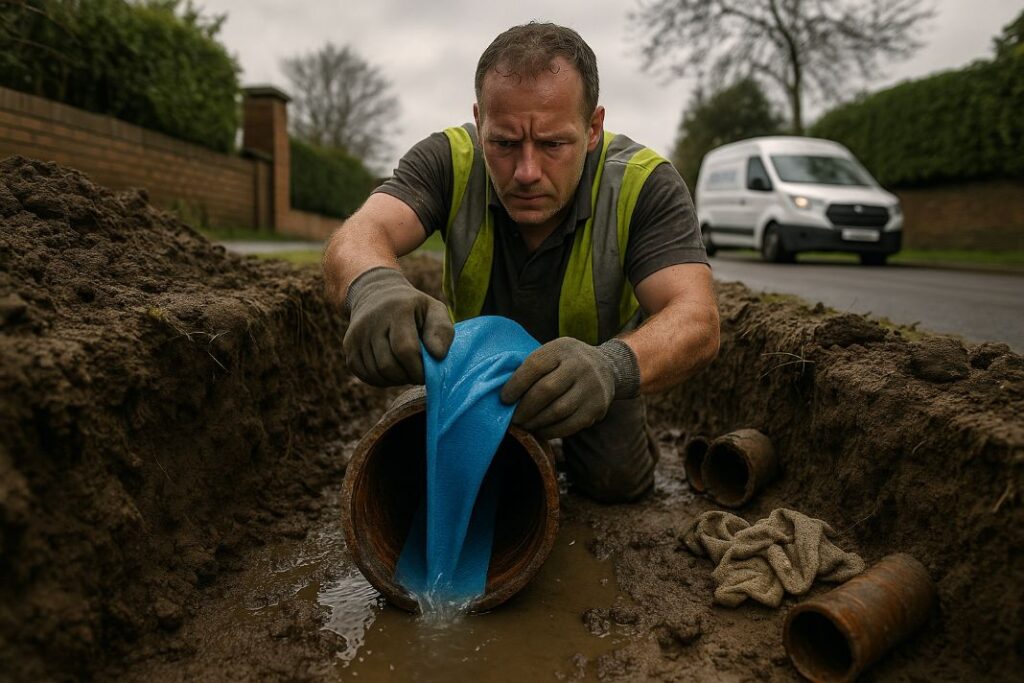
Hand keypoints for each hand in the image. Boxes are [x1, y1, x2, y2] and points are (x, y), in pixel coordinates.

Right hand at [342, 267, 453, 385]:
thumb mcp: (434, 310)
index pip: (405, 350)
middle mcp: (372, 321)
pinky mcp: (349, 348)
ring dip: (395, 380)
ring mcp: (356, 335)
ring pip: (376, 373)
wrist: (375, 294)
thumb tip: (438, 356)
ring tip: (405, 369)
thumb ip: (442, 331)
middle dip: (407, 376)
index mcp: (397, 309)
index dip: (418, 369)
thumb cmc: (413, 308)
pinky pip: (366, 376)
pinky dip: (383, 380)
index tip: (428, 373)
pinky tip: (392, 369)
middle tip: (417, 373)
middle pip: (388, 365)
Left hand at [500, 337, 639, 438]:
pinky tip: (540, 430)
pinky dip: (551, 431)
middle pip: (546, 390)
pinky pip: (570, 425)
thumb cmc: (566, 363)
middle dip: (525, 408)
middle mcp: (580, 365)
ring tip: (525, 425)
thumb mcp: (552, 353)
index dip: (516, 385)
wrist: (606, 367)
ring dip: (536, 422)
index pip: (535, 366)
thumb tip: (505, 396)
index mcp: (562, 348)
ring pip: (558, 411)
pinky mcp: (597, 408)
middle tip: (513, 418)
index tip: (504, 399)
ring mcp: (591, 387)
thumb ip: (532, 368)